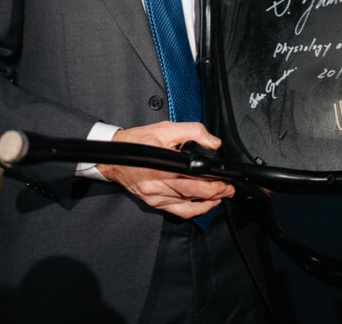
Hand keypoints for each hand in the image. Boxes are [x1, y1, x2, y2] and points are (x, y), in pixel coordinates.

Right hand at [97, 121, 233, 218]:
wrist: (112, 156)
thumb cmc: (137, 142)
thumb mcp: (165, 129)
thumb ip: (192, 131)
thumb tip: (213, 143)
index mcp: (162, 167)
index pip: (195, 180)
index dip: (214, 184)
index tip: (227, 181)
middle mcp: (158, 186)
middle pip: (193, 195)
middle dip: (216, 193)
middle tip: (229, 189)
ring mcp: (155, 197)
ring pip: (187, 206)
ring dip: (207, 203)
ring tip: (220, 196)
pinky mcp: (153, 202)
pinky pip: (177, 212)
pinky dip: (193, 210)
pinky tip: (203, 205)